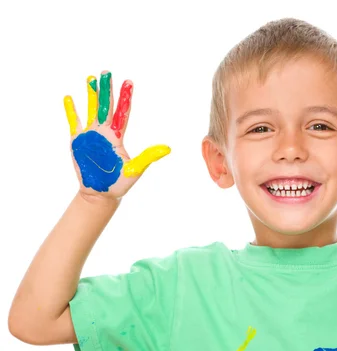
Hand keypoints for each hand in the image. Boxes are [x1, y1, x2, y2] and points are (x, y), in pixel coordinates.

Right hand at [63, 71, 170, 198]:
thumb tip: (167, 148)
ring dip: (90, 94)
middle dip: (106, 90)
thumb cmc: (120, 183)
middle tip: (107, 72)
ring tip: (91, 78)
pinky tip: (69, 97)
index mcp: (117, 137)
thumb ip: (148, 157)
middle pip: (106, 106)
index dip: (125, 98)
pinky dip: (71, 110)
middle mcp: (105, 132)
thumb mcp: (135, 170)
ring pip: (91, 109)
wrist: (101, 193)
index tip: (129, 82)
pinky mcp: (77, 140)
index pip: (122, 113)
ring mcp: (91, 135)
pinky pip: (74, 122)